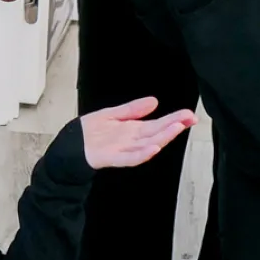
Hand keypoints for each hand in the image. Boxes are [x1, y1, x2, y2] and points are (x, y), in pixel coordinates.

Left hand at [80, 96, 196, 168]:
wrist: (69, 147)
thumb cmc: (90, 132)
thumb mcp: (112, 114)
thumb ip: (133, 109)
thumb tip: (154, 101)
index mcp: (133, 130)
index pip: (158, 124)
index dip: (175, 119)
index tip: (190, 114)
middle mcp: (132, 141)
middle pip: (157, 133)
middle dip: (174, 126)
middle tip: (189, 119)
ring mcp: (123, 150)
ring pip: (147, 144)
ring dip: (163, 138)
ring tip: (176, 128)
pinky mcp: (112, 158)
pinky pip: (130, 158)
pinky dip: (143, 154)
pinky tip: (154, 148)